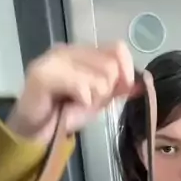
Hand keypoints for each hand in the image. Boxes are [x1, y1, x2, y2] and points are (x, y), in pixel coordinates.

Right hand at [6, 41, 135, 144]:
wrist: (37, 132)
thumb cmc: (66, 114)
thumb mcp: (99, 100)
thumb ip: (119, 88)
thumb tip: (143, 83)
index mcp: (83, 52)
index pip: (117, 48)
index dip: (127, 69)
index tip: (123, 90)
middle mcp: (69, 49)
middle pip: (111, 64)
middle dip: (107, 91)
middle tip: (88, 101)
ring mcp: (54, 59)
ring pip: (100, 76)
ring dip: (94, 98)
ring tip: (77, 104)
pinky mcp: (43, 74)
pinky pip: (81, 85)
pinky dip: (82, 100)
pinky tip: (70, 106)